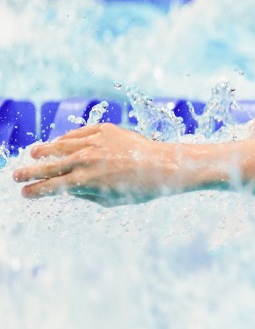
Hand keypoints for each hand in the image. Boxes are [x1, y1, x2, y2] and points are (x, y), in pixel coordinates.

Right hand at [12, 124, 176, 201]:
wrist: (165, 164)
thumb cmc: (140, 188)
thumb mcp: (109, 199)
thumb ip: (84, 193)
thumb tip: (65, 189)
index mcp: (85, 181)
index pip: (50, 187)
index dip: (34, 191)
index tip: (24, 193)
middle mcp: (85, 160)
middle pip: (48, 166)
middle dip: (29, 171)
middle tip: (15, 175)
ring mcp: (94, 142)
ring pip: (60, 145)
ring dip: (45, 150)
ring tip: (34, 153)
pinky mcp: (104, 129)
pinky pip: (78, 133)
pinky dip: (67, 138)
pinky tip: (60, 142)